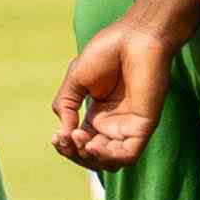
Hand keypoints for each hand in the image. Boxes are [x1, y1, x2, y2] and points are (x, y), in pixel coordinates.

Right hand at [54, 17, 181, 171]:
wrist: (133, 36)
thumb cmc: (107, 51)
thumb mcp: (75, 81)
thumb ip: (65, 108)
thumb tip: (64, 136)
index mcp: (97, 115)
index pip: (79, 144)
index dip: (65, 147)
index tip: (56, 136)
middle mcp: (113, 124)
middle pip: (91, 158)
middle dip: (74, 153)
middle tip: (67, 137)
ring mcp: (129, 126)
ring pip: (109, 162)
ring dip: (89, 158)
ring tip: (80, 138)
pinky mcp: (144, 126)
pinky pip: (128, 155)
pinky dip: (109, 157)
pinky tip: (94, 145)